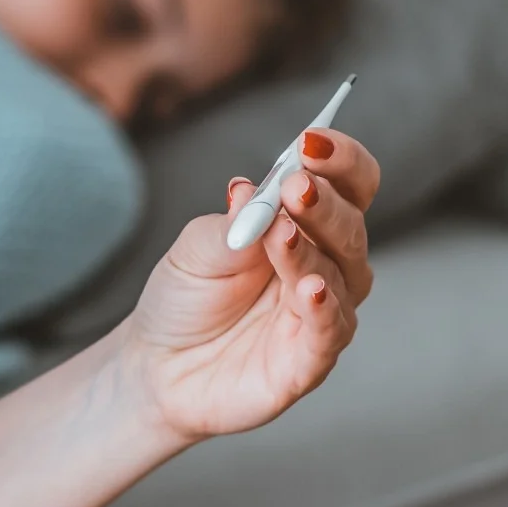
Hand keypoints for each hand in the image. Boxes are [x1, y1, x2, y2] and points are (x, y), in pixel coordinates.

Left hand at [116, 129, 378, 441]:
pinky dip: (324, 309)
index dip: (340, 160)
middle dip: (325, 202)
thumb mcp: (196, 247)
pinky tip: (309, 288)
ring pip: (340, 276)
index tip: (313, 141)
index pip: (348, 184)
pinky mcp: (308, 361)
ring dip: (313, 251)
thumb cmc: (187, 296)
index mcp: (307, 225)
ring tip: (282, 234)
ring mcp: (322, 313)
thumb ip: (230, 222)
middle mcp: (326, 265)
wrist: (157, 365)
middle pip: (350, 226)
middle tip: (296, 186)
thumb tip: (248, 189)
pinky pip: (329, 332)